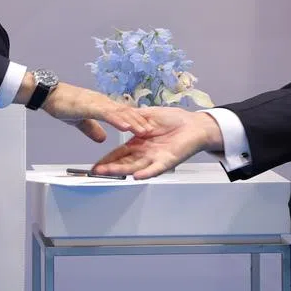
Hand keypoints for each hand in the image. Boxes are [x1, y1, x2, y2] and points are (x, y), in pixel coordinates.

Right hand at [40, 82, 151, 142]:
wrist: (49, 94)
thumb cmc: (63, 104)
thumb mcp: (80, 120)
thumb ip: (92, 129)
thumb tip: (102, 139)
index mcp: (102, 105)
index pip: (122, 113)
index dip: (135, 120)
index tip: (146, 128)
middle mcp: (103, 102)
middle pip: (126, 112)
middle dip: (140, 122)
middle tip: (153, 131)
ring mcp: (97, 103)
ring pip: (120, 112)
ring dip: (133, 122)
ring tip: (145, 131)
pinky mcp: (90, 106)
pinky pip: (107, 114)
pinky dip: (118, 120)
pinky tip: (126, 127)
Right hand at [90, 107, 224, 178]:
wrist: (195, 124)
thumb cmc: (175, 120)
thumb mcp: (149, 115)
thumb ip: (134, 117)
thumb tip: (119, 115)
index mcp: (140, 142)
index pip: (120, 153)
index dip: (108, 159)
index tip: (95, 166)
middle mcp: (146, 152)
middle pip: (124, 162)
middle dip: (110, 167)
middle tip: (96, 172)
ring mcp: (156, 158)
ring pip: (136, 166)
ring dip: (122, 170)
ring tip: (108, 173)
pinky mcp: (168, 160)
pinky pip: (155, 168)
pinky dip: (146, 172)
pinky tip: (137, 176)